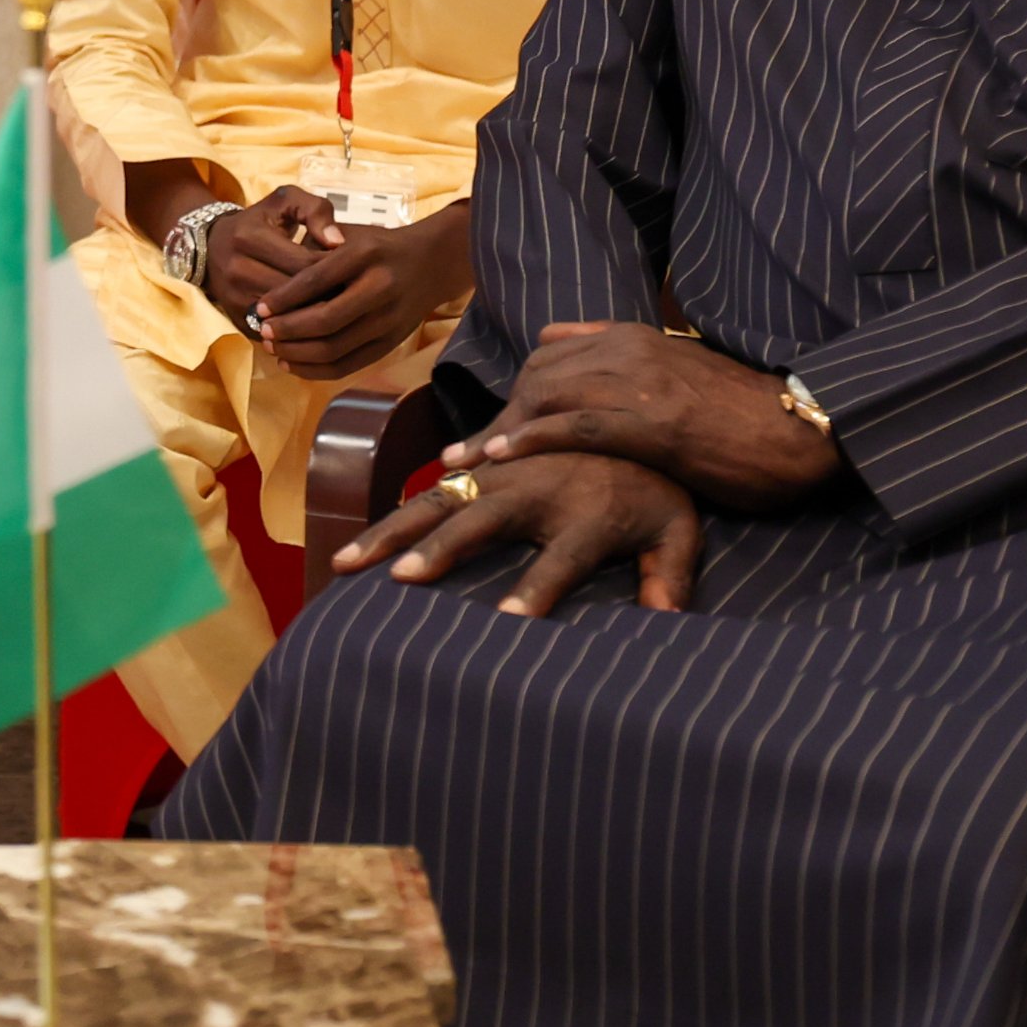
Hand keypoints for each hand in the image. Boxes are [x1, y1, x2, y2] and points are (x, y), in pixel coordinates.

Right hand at [199, 188, 339, 327]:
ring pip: (288, 317)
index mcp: (250, 237)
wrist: (210, 246)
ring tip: (340, 309)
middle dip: (329, 296)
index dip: (334, 269)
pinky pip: (277, 332)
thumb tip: (338, 242)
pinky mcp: (238, 320)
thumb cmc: (258, 221)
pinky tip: (317, 322)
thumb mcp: (285, 201)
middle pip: (296, 294)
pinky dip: (299, 330)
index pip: (303, 263)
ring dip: (316, 316)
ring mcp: (235, 298)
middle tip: (353, 294)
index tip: (352, 269)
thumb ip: (316, 211)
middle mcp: (237, 269)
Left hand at [247, 201, 475, 379]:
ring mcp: (388, 320)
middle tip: (263, 331)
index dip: (283, 298)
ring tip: (272, 348)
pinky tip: (292, 364)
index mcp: (365, 255)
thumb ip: (313, 249)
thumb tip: (272, 278)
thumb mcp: (348, 234)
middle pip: (325, 320)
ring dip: (297, 353)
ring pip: (335, 348)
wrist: (432, 262)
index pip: (315, 281)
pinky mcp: (391, 343)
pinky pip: (348, 365)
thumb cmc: (378, 246)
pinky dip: (316, 370)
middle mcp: (380, 288)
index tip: (259, 307)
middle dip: (288, 330)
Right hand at [327, 450, 700, 615]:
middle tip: (401, 579)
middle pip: (481, 523)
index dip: (536, 589)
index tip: (508, 619)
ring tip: (348, 564)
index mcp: (588, 514)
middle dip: (440, 550)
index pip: (561, 559)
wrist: (630, 408)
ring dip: (395, 532)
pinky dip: (397, 518)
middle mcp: (537, 491)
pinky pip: (434, 493)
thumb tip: (666, 616)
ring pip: (441, 503)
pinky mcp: (483, 469)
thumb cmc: (656, 488)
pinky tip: (359, 548)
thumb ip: (671, 571)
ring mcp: (503, 476)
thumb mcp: (678, 529)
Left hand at [462, 321, 845, 508]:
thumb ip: (626, 359)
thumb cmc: (744, 412)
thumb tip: (565, 341)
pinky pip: (575, 425)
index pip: (550, 355)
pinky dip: (531, 439)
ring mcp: (641, 383)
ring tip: (462, 464)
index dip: (513, 393)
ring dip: (498, 431)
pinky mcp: (654, 423)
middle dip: (495, 414)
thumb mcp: (679, 370)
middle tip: (459, 455)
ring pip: (547, 397)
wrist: (804, 426)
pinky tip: (499, 458)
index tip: (486, 427)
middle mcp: (630, 350)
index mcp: (635, 337)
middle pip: (537, 376)